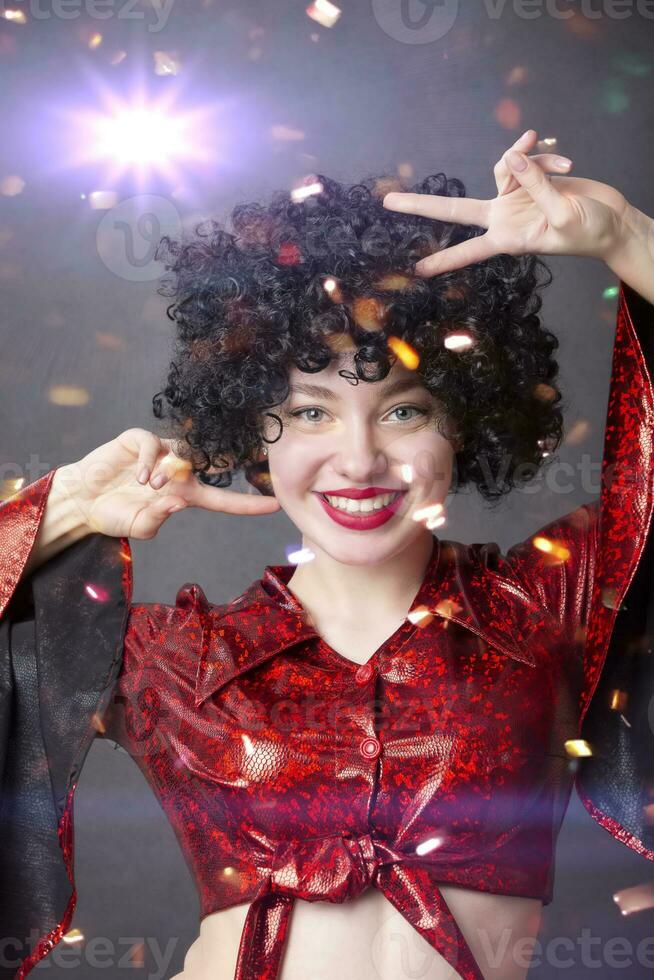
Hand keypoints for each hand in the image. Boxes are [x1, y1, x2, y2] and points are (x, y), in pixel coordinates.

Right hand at [55, 427, 280, 539]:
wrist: (83, 499)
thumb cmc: (114, 515)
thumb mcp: (139, 526)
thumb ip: (158, 518)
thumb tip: (177, 502)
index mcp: (186, 495)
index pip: (224, 500)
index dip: (248, 504)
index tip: (276, 505)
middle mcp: (179, 472)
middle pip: (213, 461)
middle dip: (232, 457)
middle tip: (247, 457)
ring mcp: (161, 453)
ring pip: (182, 452)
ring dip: (170, 469)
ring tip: (150, 487)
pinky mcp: (141, 441)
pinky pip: (153, 444)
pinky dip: (149, 460)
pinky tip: (138, 477)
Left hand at [382, 129, 629, 276]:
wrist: (613, 221)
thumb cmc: (591, 230)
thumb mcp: (563, 213)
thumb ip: (534, 185)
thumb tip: (509, 158)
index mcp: (509, 238)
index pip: (468, 250)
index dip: (443, 260)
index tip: (417, 271)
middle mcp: (504, 218)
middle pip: (455, 210)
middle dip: (422, 205)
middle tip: (387, 204)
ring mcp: (514, 197)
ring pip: (502, 168)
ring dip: (531, 160)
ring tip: (564, 164)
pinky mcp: (528, 179)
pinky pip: (525, 157)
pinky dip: (543, 154)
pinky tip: (565, 158)